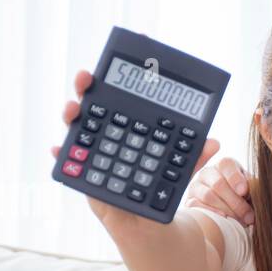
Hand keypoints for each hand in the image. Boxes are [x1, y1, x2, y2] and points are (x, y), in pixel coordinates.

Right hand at [51, 68, 219, 226]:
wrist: (147, 224)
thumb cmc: (159, 189)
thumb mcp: (179, 173)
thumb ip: (193, 159)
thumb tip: (214, 143)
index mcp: (130, 125)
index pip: (125, 94)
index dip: (126, 73)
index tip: (132, 46)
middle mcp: (108, 133)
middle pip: (94, 103)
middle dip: (87, 87)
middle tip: (87, 77)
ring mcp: (94, 151)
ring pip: (78, 128)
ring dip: (72, 115)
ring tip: (73, 110)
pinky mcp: (86, 174)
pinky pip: (70, 163)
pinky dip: (63, 156)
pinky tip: (58, 149)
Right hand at [182, 156, 254, 225]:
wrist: (229, 210)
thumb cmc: (243, 197)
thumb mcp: (250, 189)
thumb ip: (253, 187)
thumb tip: (255, 191)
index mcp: (224, 165)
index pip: (226, 165)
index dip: (235, 178)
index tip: (244, 191)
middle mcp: (207, 173)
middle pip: (218, 183)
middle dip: (236, 202)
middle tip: (249, 216)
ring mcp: (196, 186)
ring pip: (208, 196)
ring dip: (227, 210)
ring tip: (240, 221)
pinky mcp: (189, 201)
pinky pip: (197, 206)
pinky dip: (212, 213)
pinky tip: (223, 219)